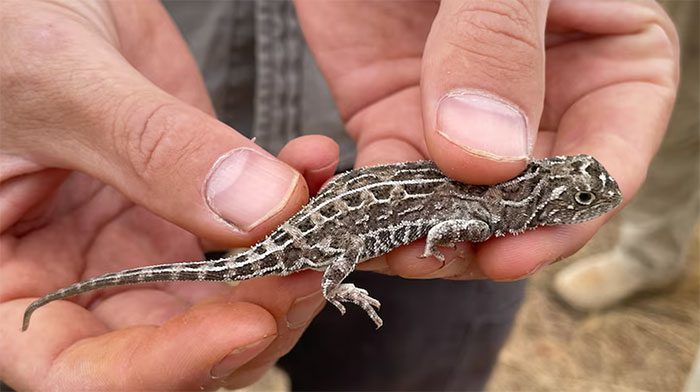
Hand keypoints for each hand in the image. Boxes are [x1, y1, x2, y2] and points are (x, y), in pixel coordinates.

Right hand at [0, 1, 337, 389]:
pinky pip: (252, 231)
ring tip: (323, 218)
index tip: (247, 324)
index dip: (166, 366)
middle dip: (254, 319)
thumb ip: (154, 150)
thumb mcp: (59, 81)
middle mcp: (77, 275)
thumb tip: (261, 213)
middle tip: (311, 267)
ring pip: (225, 301)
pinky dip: (293, 207)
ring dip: (287, 271)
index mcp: (8, 275)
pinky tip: (311, 166)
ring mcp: (136, 245)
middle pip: (172, 345)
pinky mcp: (185, 206)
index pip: (79, 369)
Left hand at [296, 0, 678, 279]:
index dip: (564, 215)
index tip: (512, 246)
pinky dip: (371, 209)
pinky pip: (389, 182)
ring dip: (422, 232)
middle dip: (483, 235)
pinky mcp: (396, 121)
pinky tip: (351, 221)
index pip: (604, 162)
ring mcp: (464, 121)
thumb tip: (488, 156)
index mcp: (607, 63)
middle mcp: (540, 105)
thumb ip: (499, 43)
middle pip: (526, 202)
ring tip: (386, 244)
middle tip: (435, 251)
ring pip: (455, 205)